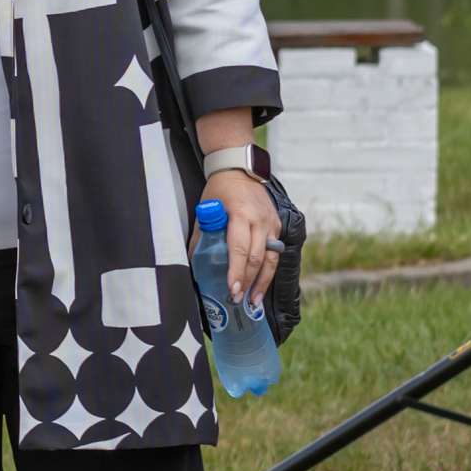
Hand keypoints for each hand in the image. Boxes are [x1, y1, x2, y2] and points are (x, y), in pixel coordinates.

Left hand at [209, 168, 277, 306]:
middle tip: (238, 300)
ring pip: (271, 258)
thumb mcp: (205, 210)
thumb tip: (194, 264)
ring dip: (263, 282)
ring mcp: (271, 223)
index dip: (237, 271)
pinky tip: (262, 284)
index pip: (240, 249)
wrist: (239, 170)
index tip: (232, 289)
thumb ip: (201, 237)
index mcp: (240, 214)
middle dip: (248, 282)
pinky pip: (275, 252)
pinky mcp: (277, 225)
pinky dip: (268, 270)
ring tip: (254, 301)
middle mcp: (259, 220)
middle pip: (257, 258)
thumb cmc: (219, 190)